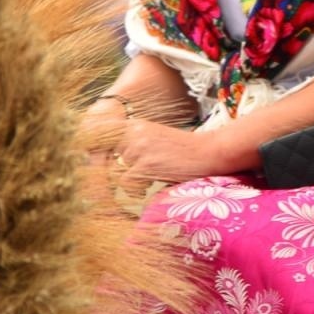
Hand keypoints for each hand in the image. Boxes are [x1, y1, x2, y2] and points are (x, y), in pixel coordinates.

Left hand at [111, 119, 228, 181]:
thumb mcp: (157, 139)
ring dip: (131, 177)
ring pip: (118, 170)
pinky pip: (126, 182)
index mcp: (136, 124)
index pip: (104, 137)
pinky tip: (149, 186)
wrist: (209, 152)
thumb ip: (136, 144)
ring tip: (150, 178)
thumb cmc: (185, 150)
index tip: (112, 163)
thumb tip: (113, 161)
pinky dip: (135, 189)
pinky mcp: (146, 164)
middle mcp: (135, 132)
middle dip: (121, 167)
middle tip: (138, 174)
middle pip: (110, 157)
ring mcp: (140, 147)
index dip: (104, 152)